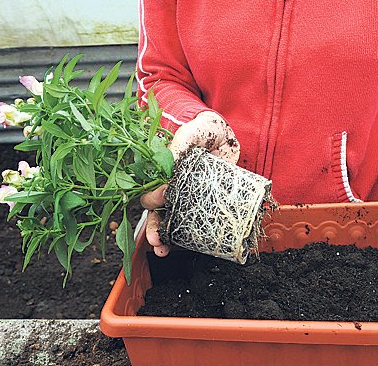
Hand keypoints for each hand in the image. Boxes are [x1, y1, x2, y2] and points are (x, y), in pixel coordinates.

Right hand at [140, 111, 239, 256]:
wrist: (228, 134)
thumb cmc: (204, 128)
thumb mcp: (192, 132)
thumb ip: (180, 144)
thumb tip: (170, 166)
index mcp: (160, 169)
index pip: (149, 188)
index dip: (153, 197)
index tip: (165, 195)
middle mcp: (169, 185)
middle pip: (154, 211)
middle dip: (152, 227)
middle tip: (157, 239)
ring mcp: (185, 196)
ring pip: (168, 220)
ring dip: (163, 237)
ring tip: (162, 250)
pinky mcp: (201, 202)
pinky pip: (190, 222)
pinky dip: (184, 237)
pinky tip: (182, 247)